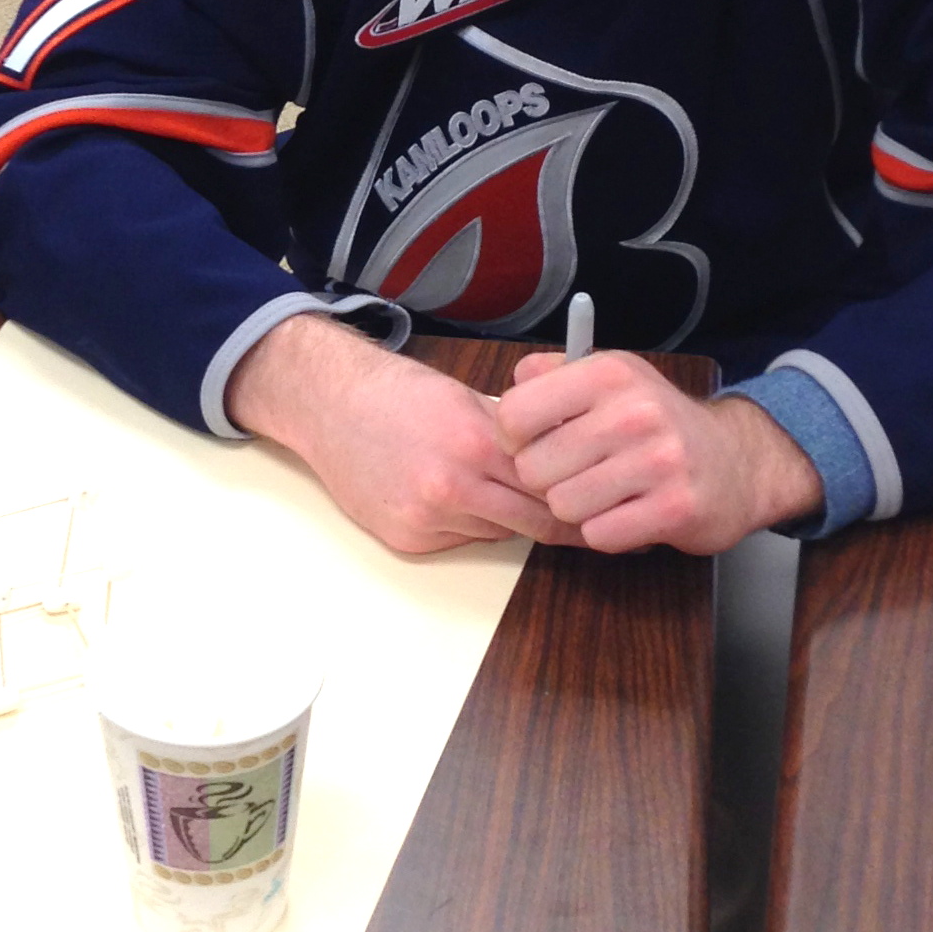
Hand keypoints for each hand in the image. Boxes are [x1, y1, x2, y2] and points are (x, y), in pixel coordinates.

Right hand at [226, 315, 568, 553]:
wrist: (328, 406)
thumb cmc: (396, 393)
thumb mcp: (464, 398)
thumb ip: (511, 433)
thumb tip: (563, 454)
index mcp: (475, 443)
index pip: (551, 486)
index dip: (582, 498)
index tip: (604, 503)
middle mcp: (452, 487)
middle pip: (535, 523)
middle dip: (562, 522)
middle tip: (584, 519)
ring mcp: (427, 517)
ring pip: (499, 532)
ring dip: (507, 516)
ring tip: (489, 486)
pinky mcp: (407, 538)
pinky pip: (459, 538)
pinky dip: (465, 522)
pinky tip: (444, 492)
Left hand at [493, 352, 822, 553]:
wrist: (737, 462)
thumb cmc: (658, 422)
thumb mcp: (612, 379)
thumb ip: (554, 375)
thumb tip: (513, 384)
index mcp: (609, 374)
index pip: (514, 413)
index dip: (514, 438)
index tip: (535, 442)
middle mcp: (634, 411)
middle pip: (533, 468)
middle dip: (546, 479)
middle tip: (576, 473)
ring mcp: (658, 462)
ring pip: (562, 506)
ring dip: (577, 508)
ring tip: (605, 493)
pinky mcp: (675, 509)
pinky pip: (599, 534)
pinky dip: (606, 531)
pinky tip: (627, 513)